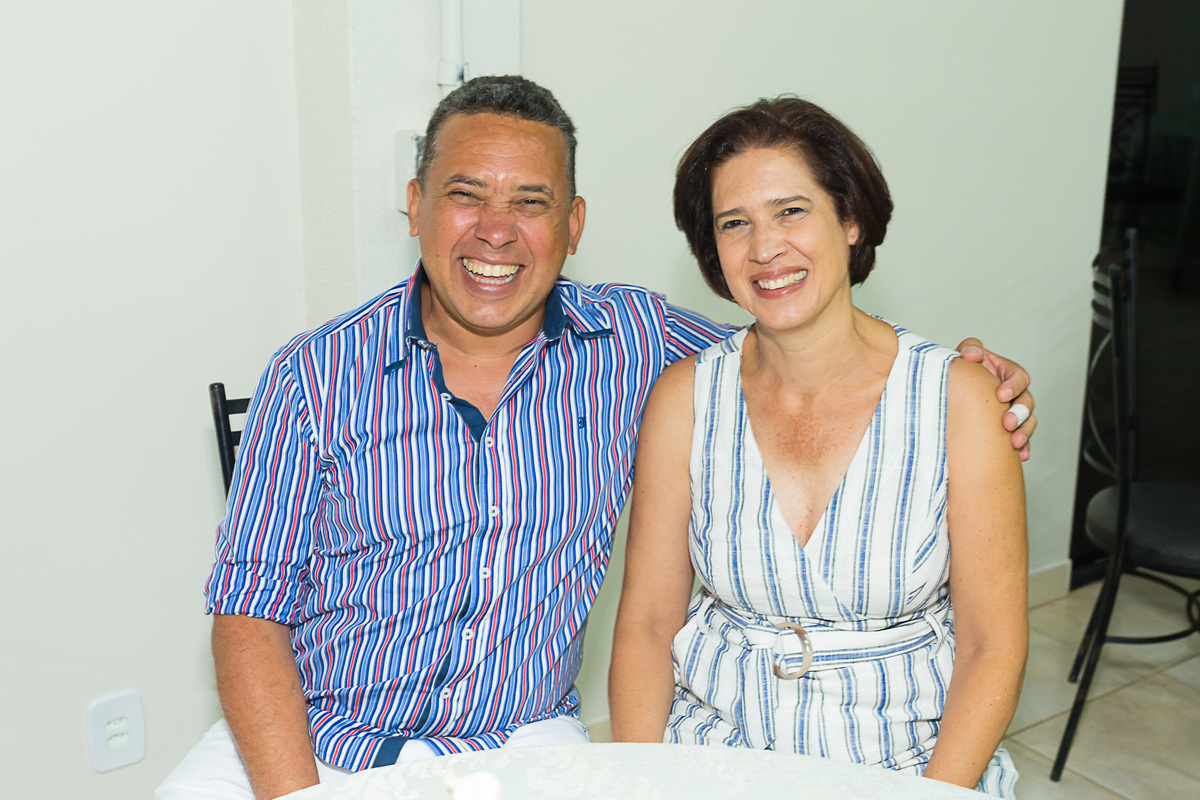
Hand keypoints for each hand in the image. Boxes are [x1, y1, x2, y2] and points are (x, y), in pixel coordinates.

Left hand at [956, 338, 1035, 461]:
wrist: (956, 391)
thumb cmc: (963, 371)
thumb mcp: (965, 356)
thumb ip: (970, 349)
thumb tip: (972, 354)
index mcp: (1007, 373)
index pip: (1019, 376)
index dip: (1013, 386)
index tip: (1001, 395)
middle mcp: (1015, 392)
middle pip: (1027, 401)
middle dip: (1019, 413)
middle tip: (1007, 422)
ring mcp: (1014, 411)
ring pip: (1028, 421)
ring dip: (1024, 432)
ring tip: (1014, 442)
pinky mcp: (1011, 428)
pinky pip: (1022, 438)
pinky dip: (1023, 446)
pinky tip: (1021, 455)